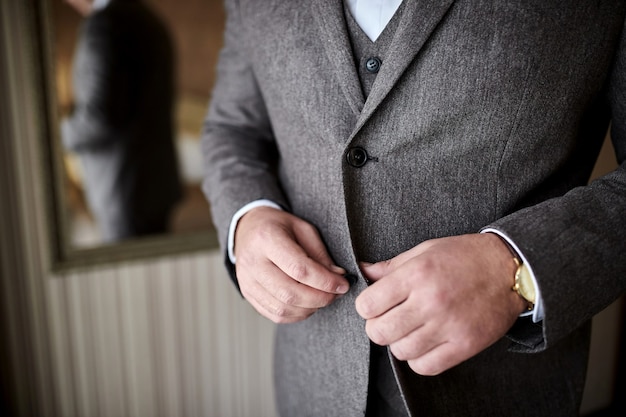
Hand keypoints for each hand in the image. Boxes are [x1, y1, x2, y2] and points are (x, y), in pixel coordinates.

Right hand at [234, 206, 349, 322]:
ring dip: (309, 309)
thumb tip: (338, 277)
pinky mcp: (247, 293)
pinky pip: (274, 314)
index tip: (343, 284)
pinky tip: (307, 305)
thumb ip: (320, 254)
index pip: (299, 268)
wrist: (248, 229)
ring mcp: (246, 280)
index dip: (325, 281)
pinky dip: (296, 315)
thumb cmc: (279, 227)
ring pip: (282, 308)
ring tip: (323, 298)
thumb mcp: (303, 229)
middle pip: (289, 293)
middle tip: (336, 294)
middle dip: (319, 298)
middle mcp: (252, 262)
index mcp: (267, 239)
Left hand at [355, 233, 526, 374]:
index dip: (367, 306)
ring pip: (400, 351)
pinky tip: (425, 343)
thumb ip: (392, 266)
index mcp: (417, 274)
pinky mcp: (464, 345)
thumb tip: (364, 272)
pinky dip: (419, 359)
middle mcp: (430, 301)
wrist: (509, 270)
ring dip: (400, 343)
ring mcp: (448, 326)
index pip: (368, 305)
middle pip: (379, 332)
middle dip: (378, 327)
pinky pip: (425, 366)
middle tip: (389, 319)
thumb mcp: (425, 250)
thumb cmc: (464, 256)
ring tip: (411, 329)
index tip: (375, 305)